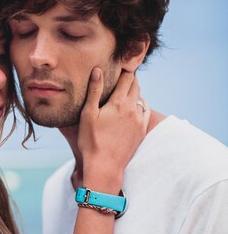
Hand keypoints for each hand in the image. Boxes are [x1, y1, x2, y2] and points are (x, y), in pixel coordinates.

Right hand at [78, 67, 149, 182]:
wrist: (105, 167)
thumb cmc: (92, 142)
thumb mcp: (88, 115)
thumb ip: (94, 91)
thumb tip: (97, 70)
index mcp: (119, 103)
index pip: (127, 77)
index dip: (123, 70)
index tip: (119, 66)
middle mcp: (133, 109)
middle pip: (136, 85)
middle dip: (130, 79)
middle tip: (122, 76)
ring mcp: (139, 121)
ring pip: (141, 98)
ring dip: (135, 93)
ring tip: (125, 92)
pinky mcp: (141, 131)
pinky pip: (145, 112)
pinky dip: (140, 106)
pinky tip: (134, 107)